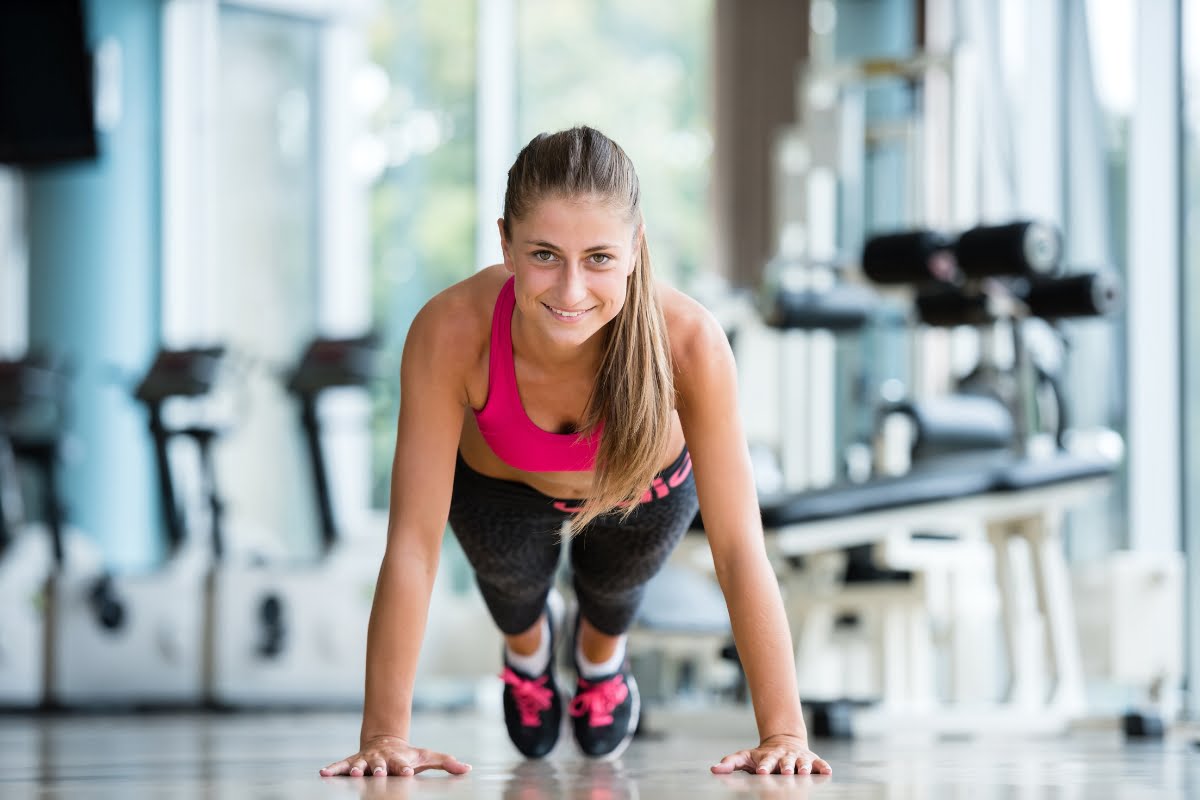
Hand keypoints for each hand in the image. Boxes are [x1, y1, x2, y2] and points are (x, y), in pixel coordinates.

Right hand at [319, 735, 471, 776]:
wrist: (386, 740)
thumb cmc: (409, 754)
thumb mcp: (428, 756)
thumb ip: (447, 763)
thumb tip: (467, 768)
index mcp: (400, 759)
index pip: (403, 764)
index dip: (405, 768)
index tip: (408, 772)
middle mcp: (381, 760)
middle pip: (380, 765)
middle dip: (379, 770)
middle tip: (378, 774)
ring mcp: (366, 760)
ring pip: (360, 765)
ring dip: (356, 769)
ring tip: (352, 773)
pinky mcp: (352, 762)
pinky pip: (340, 766)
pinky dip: (332, 769)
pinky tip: (322, 772)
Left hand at [710, 733, 831, 775]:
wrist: (784, 742)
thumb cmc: (762, 756)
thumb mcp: (746, 757)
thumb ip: (731, 763)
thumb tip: (714, 769)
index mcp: (769, 758)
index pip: (766, 763)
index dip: (764, 767)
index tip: (761, 772)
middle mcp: (784, 758)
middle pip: (785, 763)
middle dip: (785, 767)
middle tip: (785, 773)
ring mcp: (798, 759)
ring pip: (802, 763)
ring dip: (804, 767)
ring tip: (804, 772)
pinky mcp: (812, 760)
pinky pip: (819, 764)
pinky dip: (823, 767)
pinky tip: (827, 771)